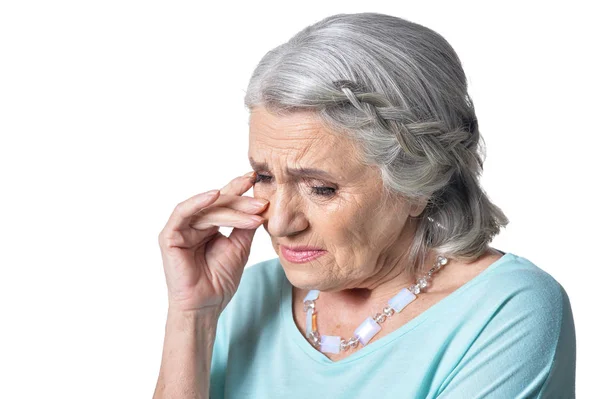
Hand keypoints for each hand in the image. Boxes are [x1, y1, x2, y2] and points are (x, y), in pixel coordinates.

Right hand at [158, 172, 267, 313]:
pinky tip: (215, 195)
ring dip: (232, 209)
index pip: (225, 203)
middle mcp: (193, 224)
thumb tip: (260, 203)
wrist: (206, 305)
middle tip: (262, 203)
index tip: (258, 179)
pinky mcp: (170, 235)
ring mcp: (180, 229)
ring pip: (208, 209)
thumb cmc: (219, 280)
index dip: (240, 190)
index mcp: (208, 226)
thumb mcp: (240, 247)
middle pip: (219, 204)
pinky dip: (198, 202)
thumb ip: (245, 225)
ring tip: (254, 211)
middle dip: (242, 201)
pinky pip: (182, 212)